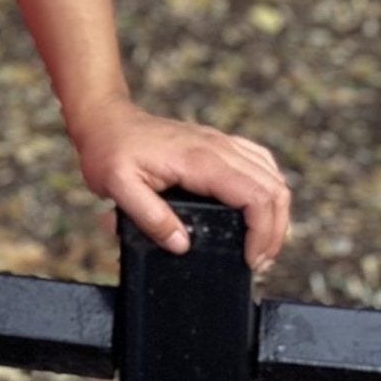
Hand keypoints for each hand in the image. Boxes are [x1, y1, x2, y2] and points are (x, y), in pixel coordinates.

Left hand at [68, 96, 290, 273]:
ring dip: (275, 211)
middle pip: (273, 187)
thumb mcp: (118, 186)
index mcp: (199, 159)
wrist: (105, 120)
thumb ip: (149, 217)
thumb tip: (181, 245)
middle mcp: (217, 146)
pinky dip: (267, 190)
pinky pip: (259, 163)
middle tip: (258, 260)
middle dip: (275, 230)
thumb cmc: (109, 151)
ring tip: (260, 243)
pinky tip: (256, 210)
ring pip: (272, 174)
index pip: (255, 196)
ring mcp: (220, 141)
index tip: (251, 260)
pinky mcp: (218, 143)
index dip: (263, 233)